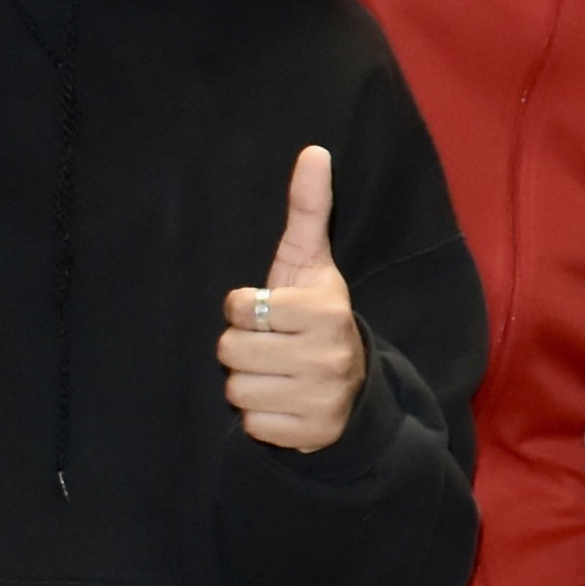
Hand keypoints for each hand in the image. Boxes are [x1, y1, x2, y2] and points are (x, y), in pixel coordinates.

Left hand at [217, 149, 365, 455]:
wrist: (353, 389)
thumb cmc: (316, 316)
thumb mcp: (312, 264)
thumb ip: (308, 209)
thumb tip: (313, 151)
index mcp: (325, 310)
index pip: (239, 307)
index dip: (244, 308)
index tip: (270, 313)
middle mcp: (327, 356)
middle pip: (231, 349)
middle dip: (243, 347)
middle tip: (272, 346)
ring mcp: (319, 398)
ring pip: (236, 388)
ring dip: (249, 382)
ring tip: (276, 374)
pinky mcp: (309, 434)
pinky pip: (251, 423)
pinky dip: (260, 415)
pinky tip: (282, 401)